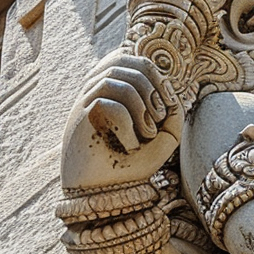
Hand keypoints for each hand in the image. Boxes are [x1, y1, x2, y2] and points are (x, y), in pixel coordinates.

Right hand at [61, 50, 182, 190]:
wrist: (102, 194)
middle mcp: (97, 89)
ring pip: (121, 81)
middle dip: (154, 88)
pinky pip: (110, 106)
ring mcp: (86, 101)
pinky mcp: (80, 119)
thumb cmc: (131, 165)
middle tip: (159, 118)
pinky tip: (129, 146)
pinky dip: (128, 128)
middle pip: (130, 63)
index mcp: (114, 88)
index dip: (157, 75)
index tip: (168, 104)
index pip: (135, 59)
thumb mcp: (163, 139)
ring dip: (143, 108)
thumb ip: (173, 115)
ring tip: (146, 134)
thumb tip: (172, 95)